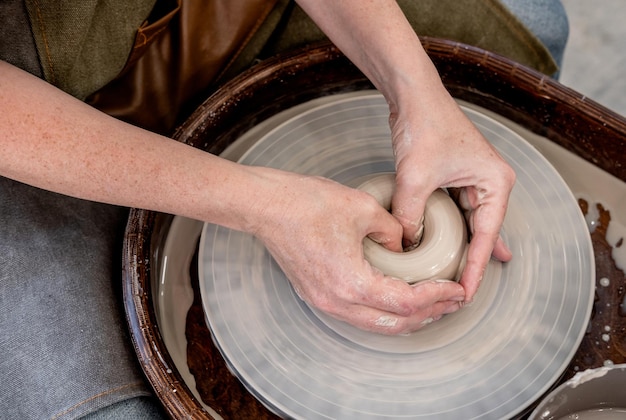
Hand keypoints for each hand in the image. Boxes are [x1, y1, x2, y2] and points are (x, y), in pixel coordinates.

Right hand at [250, 169, 465, 333]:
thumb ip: (392, 230)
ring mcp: (325, 302)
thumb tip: (404, 244)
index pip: (408, 303)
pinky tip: (397, 299)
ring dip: (407, 317)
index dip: (438, 297)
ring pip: (376, 325)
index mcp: (352, 283)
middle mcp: (337, 302)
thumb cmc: (305, 204)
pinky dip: (384, 312)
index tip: (457, 289)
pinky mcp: (318, 294)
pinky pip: (358, 315)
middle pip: (395, 324)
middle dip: (429, 314)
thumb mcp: (363, 208)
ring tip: (432, 304)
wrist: (264, 207)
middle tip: (452, 302)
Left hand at [389, 91, 514, 302]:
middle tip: (459, 292)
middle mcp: (491, 182)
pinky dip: (450, 230)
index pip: (486, 236)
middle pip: (482, 232)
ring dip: (462, 248)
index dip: (476, 268)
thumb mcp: (415, 179)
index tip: (467, 293)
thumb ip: (409, 217)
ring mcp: (473, 178)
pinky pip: (455, 211)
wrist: (413, 95)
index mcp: (495, 183)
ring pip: (468, 223)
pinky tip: (450, 247)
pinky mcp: (455, 175)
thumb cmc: (424, 126)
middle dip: (471, 261)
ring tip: (460, 278)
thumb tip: (404, 246)